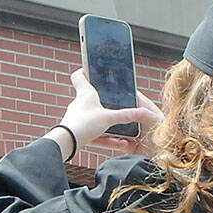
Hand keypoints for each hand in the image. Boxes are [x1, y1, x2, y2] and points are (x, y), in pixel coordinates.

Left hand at [44, 69, 162, 158]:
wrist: (66, 143)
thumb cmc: (85, 124)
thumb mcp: (110, 118)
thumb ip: (127, 115)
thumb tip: (146, 113)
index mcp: (85, 93)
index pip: (79, 76)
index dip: (84, 71)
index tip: (91, 69)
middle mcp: (78, 103)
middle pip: (86, 95)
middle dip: (98, 97)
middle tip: (110, 98)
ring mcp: (74, 117)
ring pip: (89, 115)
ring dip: (101, 118)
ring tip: (114, 123)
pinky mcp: (73, 130)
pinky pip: (89, 130)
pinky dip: (101, 134)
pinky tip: (114, 141)